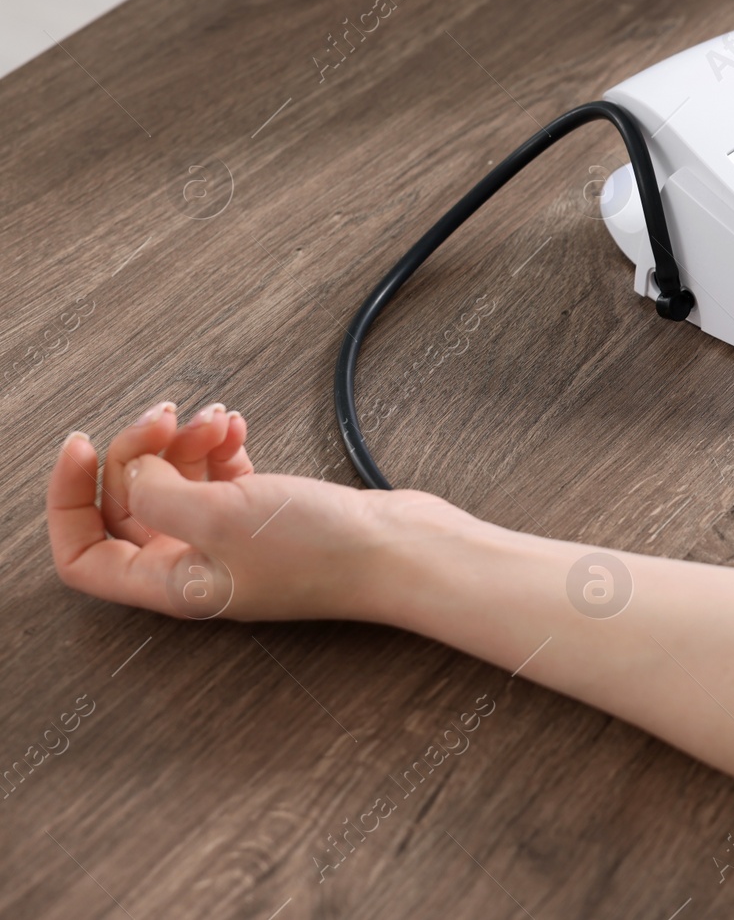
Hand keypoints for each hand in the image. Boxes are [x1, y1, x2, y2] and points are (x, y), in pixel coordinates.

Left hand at [46, 402, 468, 621]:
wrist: (400, 549)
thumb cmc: (320, 551)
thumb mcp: (218, 517)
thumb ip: (155, 494)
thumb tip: (132, 471)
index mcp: (171, 584)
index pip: (83, 554)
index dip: (68, 500)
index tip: (81, 445)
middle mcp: (193, 566)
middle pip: (128, 505)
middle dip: (138, 453)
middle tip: (165, 414)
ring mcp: (229, 540)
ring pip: (174, 483)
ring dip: (182, 442)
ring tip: (213, 416)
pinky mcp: (265, 516)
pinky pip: (218, 476)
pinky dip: (217, 445)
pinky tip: (235, 424)